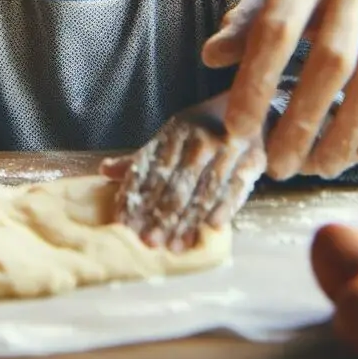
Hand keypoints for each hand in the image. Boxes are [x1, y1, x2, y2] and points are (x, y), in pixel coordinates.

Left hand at [102, 95, 264, 251]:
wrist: (250, 111)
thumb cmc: (203, 131)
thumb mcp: (171, 138)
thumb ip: (142, 159)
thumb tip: (104, 171)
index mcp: (176, 131)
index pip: (152, 168)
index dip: (138, 197)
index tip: (126, 225)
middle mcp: (201, 138)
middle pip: (177, 183)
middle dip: (161, 215)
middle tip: (148, 242)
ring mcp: (228, 148)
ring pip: (204, 190)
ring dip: (189, 220)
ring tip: (174, 247)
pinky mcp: (252, 160)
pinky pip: (237, 188)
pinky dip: (224, 208)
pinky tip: (210, 228)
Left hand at [201, 0, 357, 180]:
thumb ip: (244, 27)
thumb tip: (212, 56)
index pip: (276, 31)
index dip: (256, 84)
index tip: (239, 132)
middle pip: (331, 61)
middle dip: (302, 122)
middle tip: (278, 166)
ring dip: (344, 134)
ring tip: (316, 168)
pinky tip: (354, 154)